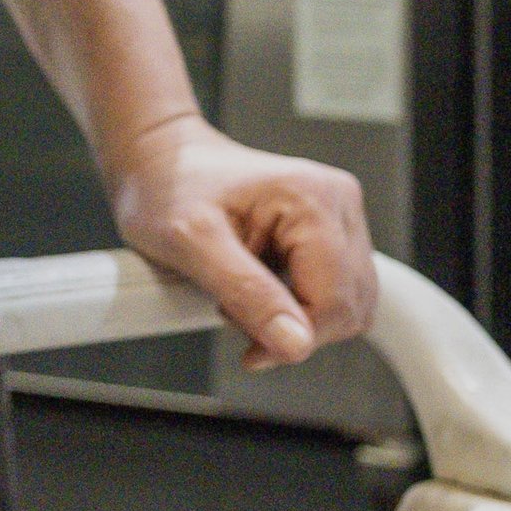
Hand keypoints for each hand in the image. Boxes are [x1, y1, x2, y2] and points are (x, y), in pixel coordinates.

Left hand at [109, 112, 376, 368]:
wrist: (161, 161)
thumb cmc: (167, 187)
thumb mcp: (191, 243)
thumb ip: (247, 294)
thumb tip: (296, 345)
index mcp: (312, 199)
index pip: (336, 301)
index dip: (294, 339)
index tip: (251, 349)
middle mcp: (337, 202)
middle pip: (349, 305)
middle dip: (295, 327)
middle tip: (237, 310)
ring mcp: (338, 215)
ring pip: (348, 303)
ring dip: (298, 318)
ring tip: (245, 295)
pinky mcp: (330, 230)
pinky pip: (335, 291)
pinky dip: (299, 304)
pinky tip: (260, 286)